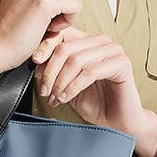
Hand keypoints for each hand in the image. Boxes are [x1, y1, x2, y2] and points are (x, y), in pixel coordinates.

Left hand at [32, 24, 156, 156]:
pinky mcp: (122, 64)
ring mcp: (113, 51)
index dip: (45, 47)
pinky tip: (66, 98)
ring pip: (76, 60)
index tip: (34, 63)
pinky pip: (90, 72)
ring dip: (60, 81)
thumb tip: (36, 60)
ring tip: (55, 97)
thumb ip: (54, 69)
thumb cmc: (94, 102)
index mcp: (88, 41)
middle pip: (66, 48)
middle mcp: (101, 42)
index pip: (62, 33)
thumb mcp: (66, 84)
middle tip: (44, 91)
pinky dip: (73, 86)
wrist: (116, 123)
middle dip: (51, 71)